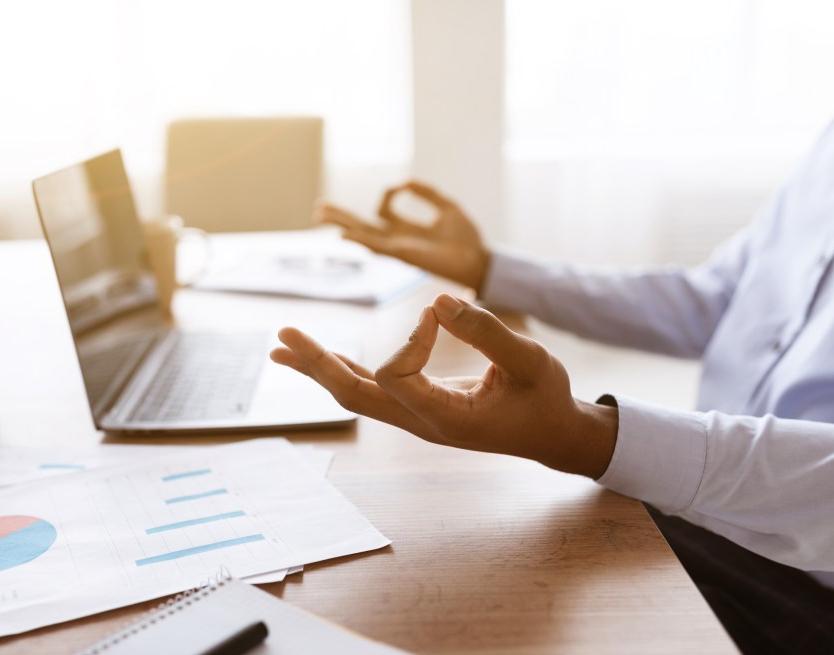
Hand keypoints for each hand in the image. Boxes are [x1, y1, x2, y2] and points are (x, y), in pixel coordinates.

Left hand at [271, 294, 617, 478]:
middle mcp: (421, 423)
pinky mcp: (416, 407)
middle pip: (353, 394)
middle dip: (316, 364)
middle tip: (281, 335)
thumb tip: (439, 300)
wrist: (552, 434)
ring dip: (318, 367)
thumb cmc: (546, 398)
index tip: (439, 312)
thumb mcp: (530, 361)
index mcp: (447, 418)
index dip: (411, 337)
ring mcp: (414, 418)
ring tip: (281, 345)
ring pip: (354, 394)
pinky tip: (318, 358)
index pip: (397, 375)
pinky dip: (341, 369)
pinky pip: (370, 389)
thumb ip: (486, 333)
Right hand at [315, 180, 490, 292]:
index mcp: (407, 228)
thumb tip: (405, 181)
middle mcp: (398, 239)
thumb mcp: (446, 206)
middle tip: (319, 208)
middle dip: (342, 216)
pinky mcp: (403, 255)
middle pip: (363, 225)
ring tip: (321, 215)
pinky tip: (343, 235)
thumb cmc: (466, 238)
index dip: (388, 192)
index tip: (403, 185)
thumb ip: (426, 193)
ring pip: (363, 235)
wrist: (478, 260)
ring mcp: (398, 248)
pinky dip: (359, 240)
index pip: (384, 208)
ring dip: (343, 224)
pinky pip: (376, 246)